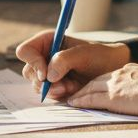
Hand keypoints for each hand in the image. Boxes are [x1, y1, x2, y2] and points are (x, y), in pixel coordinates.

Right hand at [15, 28, 130, 101]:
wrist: (112, 70)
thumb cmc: (100, 55)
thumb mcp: (84, 54)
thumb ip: (64, 60)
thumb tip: (48, 76)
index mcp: (47, 42)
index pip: (25, 51)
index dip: (32, 62)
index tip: (46, 74)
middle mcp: (44, 56)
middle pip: (29, 71)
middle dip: (44, 81)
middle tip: (63, 85)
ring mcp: (48, 73)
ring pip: (37, 85)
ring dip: (53, 89)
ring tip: (71, 87)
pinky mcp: (54, 86)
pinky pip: (48, 94)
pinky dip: (59, 95)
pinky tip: (73, 90)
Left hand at [65, 64, 137, 117]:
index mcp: (129, 71)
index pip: (107, 78)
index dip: (96, 84)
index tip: (89, 89)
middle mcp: (119, 75)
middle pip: (95, 81)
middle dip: (83, 88)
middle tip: (73, 94)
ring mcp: (114, 85)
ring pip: (90, 89)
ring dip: (78, 95)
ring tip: (70, 101)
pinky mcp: (112, 97)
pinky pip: (91, 99)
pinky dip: (80, 101)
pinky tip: (73, 103)